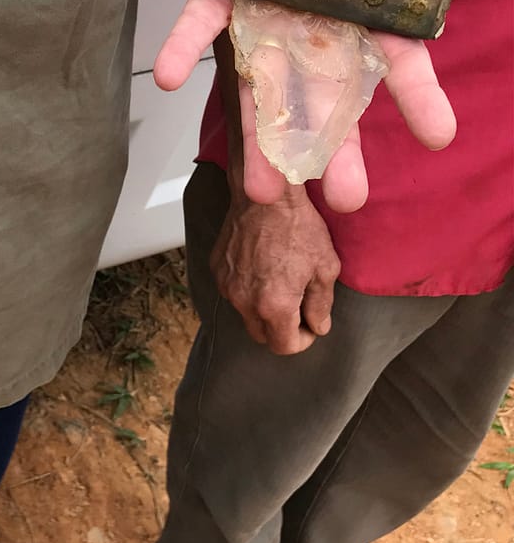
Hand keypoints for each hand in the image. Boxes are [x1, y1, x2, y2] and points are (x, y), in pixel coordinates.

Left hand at [155, 0, 513, 211]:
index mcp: (359, 6)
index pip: (392, 60)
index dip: (415, 96)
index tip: (438, 135)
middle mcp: (309, 22)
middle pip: (323, 95)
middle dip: (331, 147)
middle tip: (343, 198)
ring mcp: (260, 9)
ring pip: (260, 82)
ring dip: (257, 134)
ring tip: (261, 189)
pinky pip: (197, 23)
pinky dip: (184, 48)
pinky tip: (171, 78)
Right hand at [211, 178, 339, 354]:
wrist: (266, 195)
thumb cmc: (298, 227)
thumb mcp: (325, 267)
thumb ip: (321, 304)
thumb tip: (318, 325)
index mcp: (275, 305)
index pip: (284, 347)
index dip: (302, 341)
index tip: (310, 326)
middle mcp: (245, 301)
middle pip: (261, 336)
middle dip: (280, 329)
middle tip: (297, 308)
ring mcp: (227, 285)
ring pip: (245, 313)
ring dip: (262, 308)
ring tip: (278, 281)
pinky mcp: (217, 269)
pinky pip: (233, 291)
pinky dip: (247, 288)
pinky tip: (261, 265)